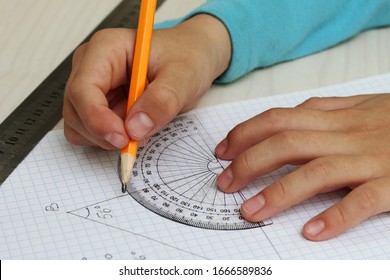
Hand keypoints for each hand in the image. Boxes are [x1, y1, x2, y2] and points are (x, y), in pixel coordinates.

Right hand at [63, 15, 230, 148]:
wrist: (191, 58)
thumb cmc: (186, 57)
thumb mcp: (184, 76)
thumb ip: (162, 101)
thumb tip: (135, 128)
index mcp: (106, 49)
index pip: (83, 89)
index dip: (97, 119)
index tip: (122, 139)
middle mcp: (92, 66)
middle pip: (75, 109)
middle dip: (103, 132)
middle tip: (137, 139)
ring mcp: (93, 85)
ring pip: (78, 124)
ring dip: (106, 137)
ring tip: (141, 127)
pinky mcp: (99, 102)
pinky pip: (90, 130)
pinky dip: (108, 138)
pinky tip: (133, 128)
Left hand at [215, 94, 389, 240]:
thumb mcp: (361, 105)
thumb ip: (324, 109)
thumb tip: (284, 117)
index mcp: (336, 116)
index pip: (278, 119)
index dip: (245, 134)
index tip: (222, 151)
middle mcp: (347, 134)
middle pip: (287, 143)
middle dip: (248, 163)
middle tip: (225, 184)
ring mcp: (371, 159)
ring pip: (316, 171)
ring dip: (278, 193)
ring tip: (250, 211)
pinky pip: (362, 200)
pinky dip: (336, 217)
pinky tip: (312, 232)